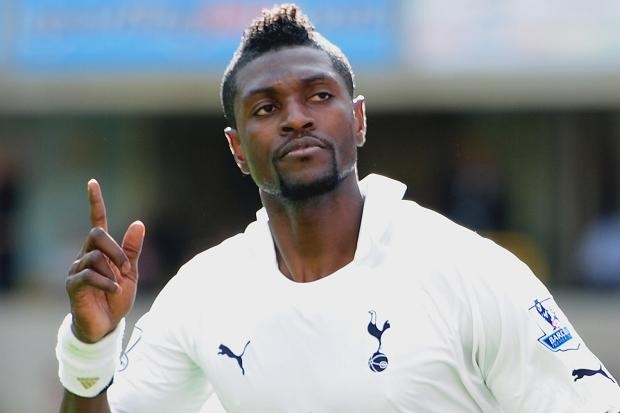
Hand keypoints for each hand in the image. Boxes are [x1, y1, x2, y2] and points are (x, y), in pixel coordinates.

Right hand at [66, 179, 144, 342]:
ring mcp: (76, 269)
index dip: (95, 202)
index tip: (92, 182)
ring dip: (113, 271)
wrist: (106, 325)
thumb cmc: (116, 298)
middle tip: (126, 267)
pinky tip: (113, 291)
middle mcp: (85, 256)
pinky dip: (107, 283)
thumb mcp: (130, 272)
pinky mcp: (73, 285)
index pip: (96, 222)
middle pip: (96, 235)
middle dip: (115, 249)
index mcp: (100, 251)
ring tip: (117, 286)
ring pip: (95, 256)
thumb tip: (139, 222)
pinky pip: (90, 274)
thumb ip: (132, 249)